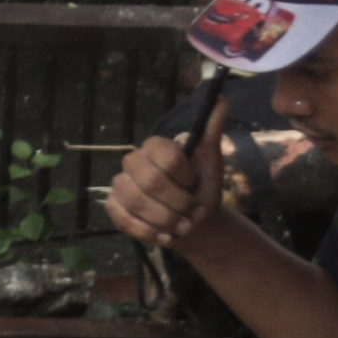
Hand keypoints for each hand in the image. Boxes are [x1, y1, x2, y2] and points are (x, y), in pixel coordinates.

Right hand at [102, 124, 225, 251]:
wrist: (195, 222)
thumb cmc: (202, 189)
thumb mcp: (212, 162)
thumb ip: (212, 132)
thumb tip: (223, 99)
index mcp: (156, 146)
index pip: (167, 157)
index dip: (185, 177)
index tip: (195, 184)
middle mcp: (133, 162)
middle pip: (149, 182)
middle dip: (177, 203)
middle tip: (194, 214)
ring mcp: (120, 185)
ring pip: (136, 202)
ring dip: (166, 220)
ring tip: (184, 228)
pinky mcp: (114, 208)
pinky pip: (124, 221)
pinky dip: (149, 232)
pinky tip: (166, 237)